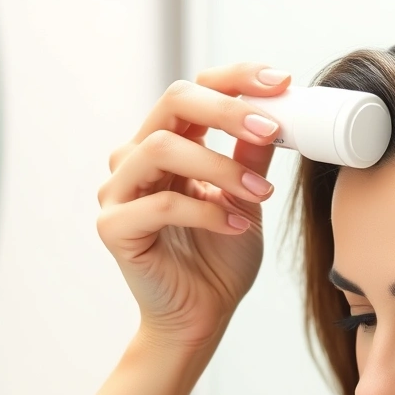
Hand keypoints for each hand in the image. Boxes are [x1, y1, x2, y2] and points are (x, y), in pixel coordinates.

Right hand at [97, 63, 290, 348]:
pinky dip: (205, 212)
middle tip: (271, 130)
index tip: (280, 82)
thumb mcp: (247, 198)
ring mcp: (120, 190)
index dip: (236, 79)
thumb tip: (276, 114)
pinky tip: (236, 226)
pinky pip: (160, 205)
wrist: (202, 314)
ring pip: (164, 148)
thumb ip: (252, 157)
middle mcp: (139, 157)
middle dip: (228, 109)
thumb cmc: (220, 256)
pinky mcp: (114, 227)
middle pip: (174, 101)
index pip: (196, 90)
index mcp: (171, 142)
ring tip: (261, 195)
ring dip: (222, 167)